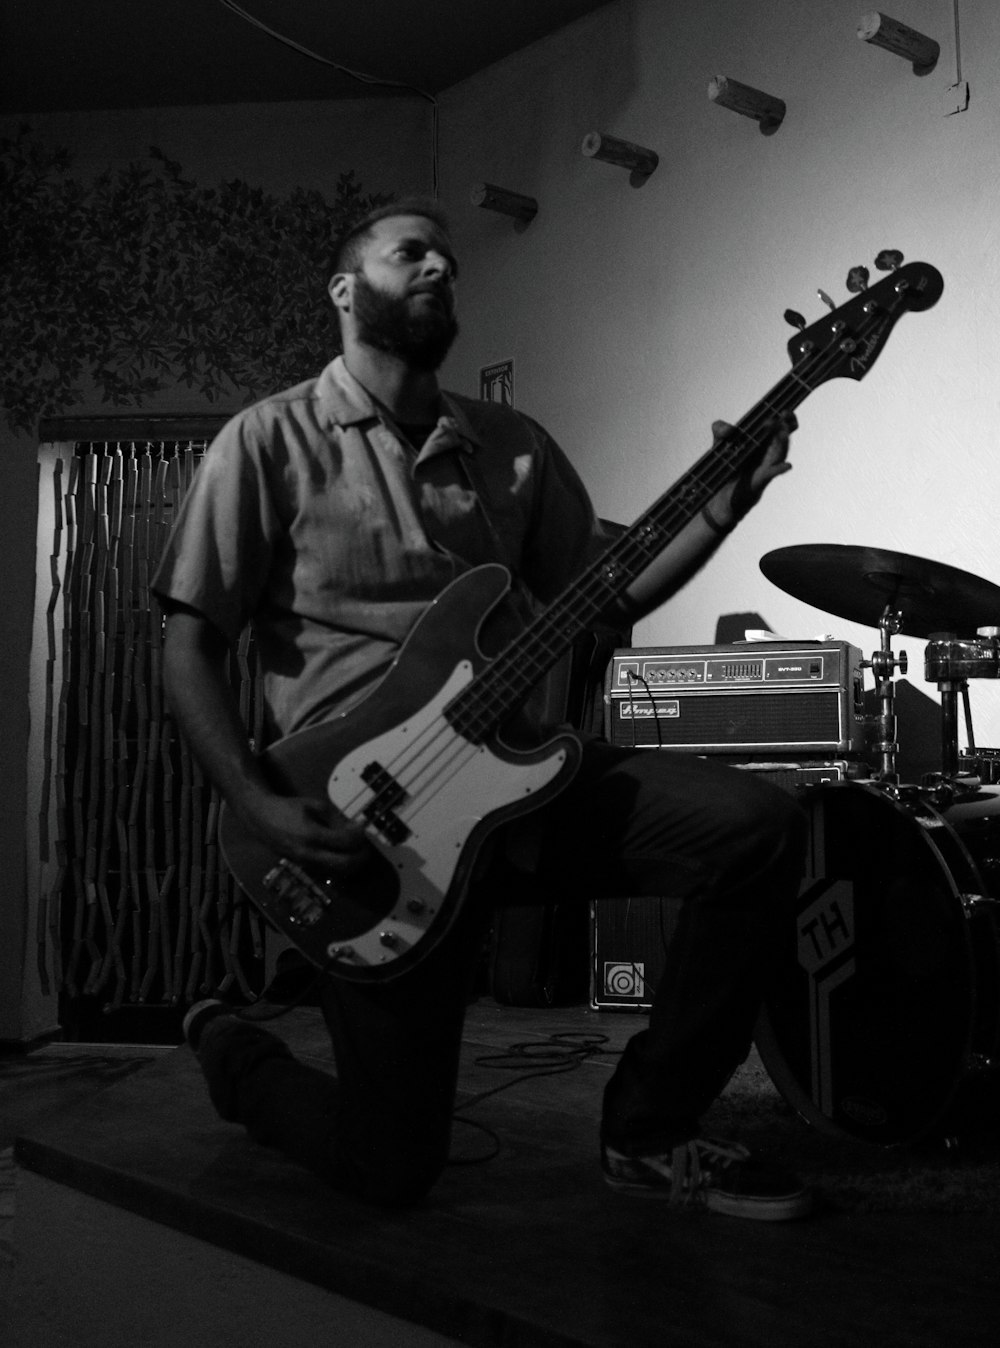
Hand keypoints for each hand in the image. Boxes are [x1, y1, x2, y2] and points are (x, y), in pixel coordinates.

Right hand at [238, 789, 371, 874]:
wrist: (260, 819)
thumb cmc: (288, 808)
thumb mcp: (313, 806)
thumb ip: (335, 818)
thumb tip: (354, 829)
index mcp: (312, 835)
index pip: (345, 842)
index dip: (359, 837)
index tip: (363, 828)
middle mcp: (310, 854)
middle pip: (345, 864)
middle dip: (361, 857)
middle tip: (367, 846)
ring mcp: (306, 863)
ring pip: (337, 871)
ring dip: (352, 863)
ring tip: (358, 850)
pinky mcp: (303, 867)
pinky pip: (327, 870)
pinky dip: (340, 865)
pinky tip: (343, 853)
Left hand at [709, 413, 795, 528]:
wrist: (720, 493)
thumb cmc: (726, 465)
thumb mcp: (719, 443)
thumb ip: (720, 430)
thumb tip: (729, 430)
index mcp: (763, 440)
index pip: (781, 426)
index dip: (787, 417)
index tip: (785, 409)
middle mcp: (768, 451)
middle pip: (784, 436)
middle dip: (785, 425)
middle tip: (783, 415)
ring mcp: (767, 466)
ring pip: (781, 453)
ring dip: (783, 443)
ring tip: (782, 432)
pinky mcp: (761, 480)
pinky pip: (773, 474)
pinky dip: (780, 469)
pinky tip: (787, 466)